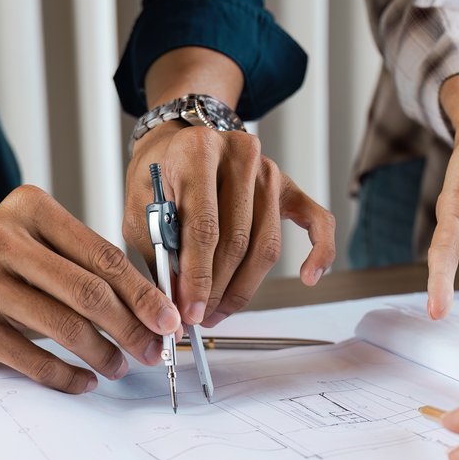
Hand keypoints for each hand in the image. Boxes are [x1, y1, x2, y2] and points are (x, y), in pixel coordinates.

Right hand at [0, 185, 180, 393]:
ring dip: (103, 354)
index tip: (169, 320)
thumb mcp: (41, 243)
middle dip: (131, 328)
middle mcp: (0, 239)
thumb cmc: (3, 264)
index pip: (102, 255)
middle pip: (88, 292)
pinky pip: (35, 359)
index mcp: (30, 208)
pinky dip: (68, 376)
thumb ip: (89, 265)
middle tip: (153, 349)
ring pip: (65, 327)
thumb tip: (154, 310)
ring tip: (120, 366)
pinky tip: (86, 379)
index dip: (143, 293)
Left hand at [123, 123, 335, 327]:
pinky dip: (319, 252)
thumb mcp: (139, 207)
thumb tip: (178, 302)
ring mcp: (269, 170)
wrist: (180, 142)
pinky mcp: (288, 186)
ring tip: (220, 311)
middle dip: (218, 288)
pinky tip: (309, 277)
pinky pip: (317, 221)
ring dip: (245, 287)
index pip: (205, 226)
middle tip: (200, 317)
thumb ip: (159, 251)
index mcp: (198, 151)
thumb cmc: (160, 175)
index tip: (190, 310)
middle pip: (238, 240)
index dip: (198, 276)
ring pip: (267, 244)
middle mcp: (240, 155)